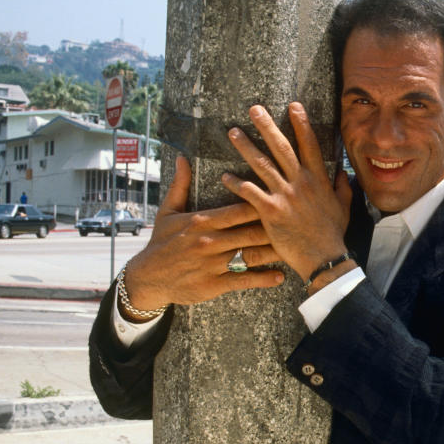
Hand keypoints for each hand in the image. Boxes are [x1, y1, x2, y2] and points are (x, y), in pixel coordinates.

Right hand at [124, 155, 284, 311]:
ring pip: (250, 256)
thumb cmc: (161, 242)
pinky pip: (243, 280)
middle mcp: (209, 241)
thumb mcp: (167, 212)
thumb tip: (183, 158)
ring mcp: (212, 264)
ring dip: (274, 252)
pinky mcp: (213, 285)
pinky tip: (279, 276)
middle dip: (274, 228)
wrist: (147, 278)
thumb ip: (180, 185)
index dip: (262, 203)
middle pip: (250, 232)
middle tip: (297, 223)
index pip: (238, 210)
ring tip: (295, 248)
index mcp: (201, 221)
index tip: (282, 198)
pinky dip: (263, 279)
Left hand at [222, 102, 353, 281]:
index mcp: (318, 179)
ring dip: (245, 147)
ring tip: (232, 132)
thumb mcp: (344, 207)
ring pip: (261, 165)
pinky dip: (236, 184)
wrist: (324, 257)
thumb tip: (342, 172)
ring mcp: (285, 195)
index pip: (309, 144)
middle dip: (267, 125)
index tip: (293, 105)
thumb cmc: (333, 233)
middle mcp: (301, 182)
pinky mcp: (271, 211)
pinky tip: (224, 176)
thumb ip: (342, 187)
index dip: (301, 123)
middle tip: (254, 109)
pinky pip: (249, 193)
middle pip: (281, 147)